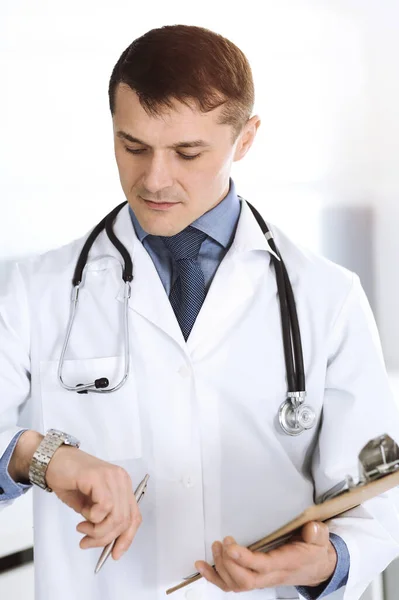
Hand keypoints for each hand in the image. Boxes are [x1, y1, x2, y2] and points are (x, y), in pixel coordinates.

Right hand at [45, 446, 141, 559]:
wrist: (52, 461)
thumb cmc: (69, 480)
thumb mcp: (90, 505)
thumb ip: (102, 519)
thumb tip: (107, 541)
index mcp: (122, 485)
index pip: (134, 516)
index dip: (127, 538)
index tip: (115, 554)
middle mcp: (121, 479)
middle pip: (125, 520)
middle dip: (105, 538)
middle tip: (87, 542)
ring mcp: (112, 477)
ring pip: (117, 516)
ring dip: (98, 531)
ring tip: (82, 529)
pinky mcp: (99, 477)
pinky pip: (104, 507)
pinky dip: (93, 518)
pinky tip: (82, 515)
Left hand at [194, 521, 336, 591]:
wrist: (315, 567)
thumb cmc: (312, 551)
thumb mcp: (319, 539)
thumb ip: (316, 533)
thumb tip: (312, 528)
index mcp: (285, 564)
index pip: (263, 566)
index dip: (245, 559)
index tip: (231, 546)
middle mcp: (271, 575)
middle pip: (245, 579)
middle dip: (228, 563)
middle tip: (222, 542)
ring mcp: (260, 580)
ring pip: (236, 584)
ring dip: (220, 567)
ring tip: (215, 546)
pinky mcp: (253, 578)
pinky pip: (230, 584)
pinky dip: (214, 577)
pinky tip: (202, 566)